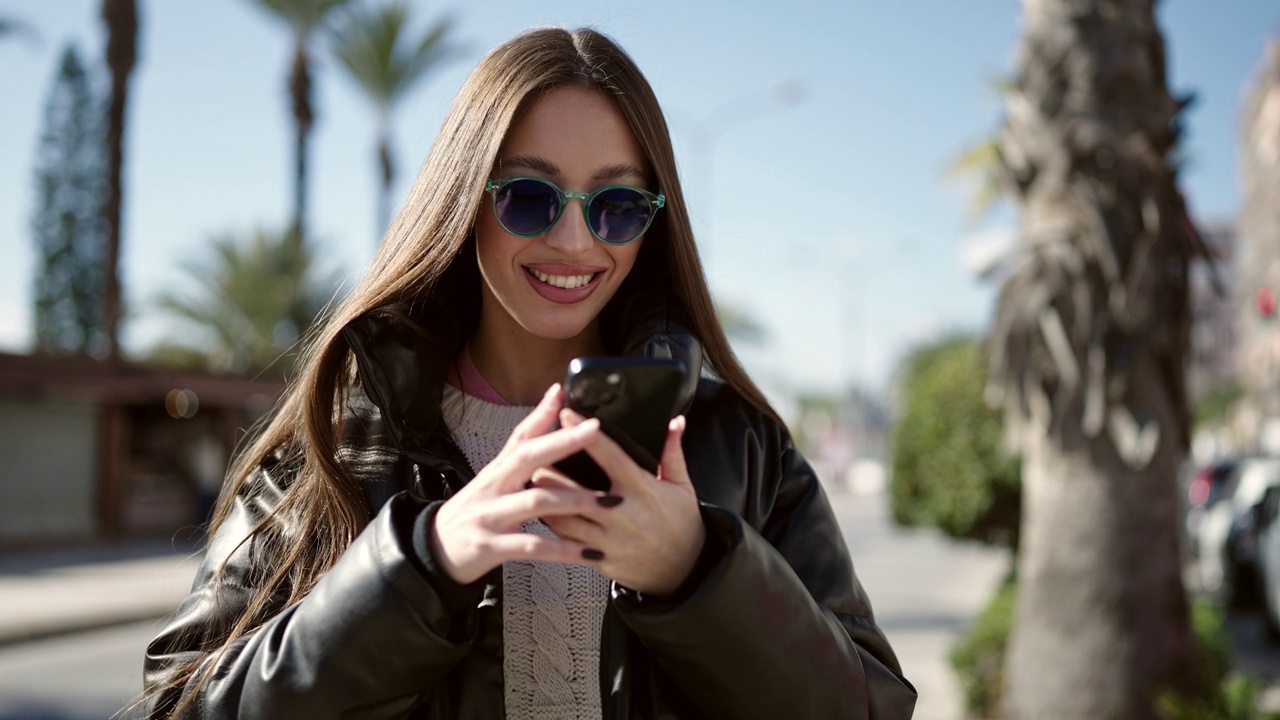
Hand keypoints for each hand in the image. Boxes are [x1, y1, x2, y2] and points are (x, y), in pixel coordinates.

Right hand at [431, 384, 618, 584]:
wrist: (436, 551)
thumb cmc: (476, 511)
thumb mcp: (494, 479)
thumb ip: (521, 453)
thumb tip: (544, 418)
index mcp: (497, 470)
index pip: (520, 436)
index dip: (541, 413)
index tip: (564, 392)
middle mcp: (493, 488)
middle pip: (527, 458)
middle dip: (562, 442)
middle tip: (595, 431)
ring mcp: (491, 517)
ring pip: (536, 502)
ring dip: (575, 500)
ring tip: (609, 502)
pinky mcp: (492, 547)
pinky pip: (532, 547)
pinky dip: (561, 550)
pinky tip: (587, 553)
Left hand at [540, 410, 705, 596]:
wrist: (684, 571)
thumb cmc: (682, 525)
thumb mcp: (682, 487)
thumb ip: (673, 453)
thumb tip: (675, 422)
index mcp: (642, 490)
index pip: (610, 456)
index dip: (586, 436)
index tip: (566, 415)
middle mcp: (622, 515)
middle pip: (576, 490)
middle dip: (550, 471)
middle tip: (532, 453)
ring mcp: (609, 540)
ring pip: (565, 519)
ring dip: (544, 500)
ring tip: (530, 480)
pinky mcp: (600, 560)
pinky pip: (568, 543)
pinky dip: (552, 527)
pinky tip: (542, 512)